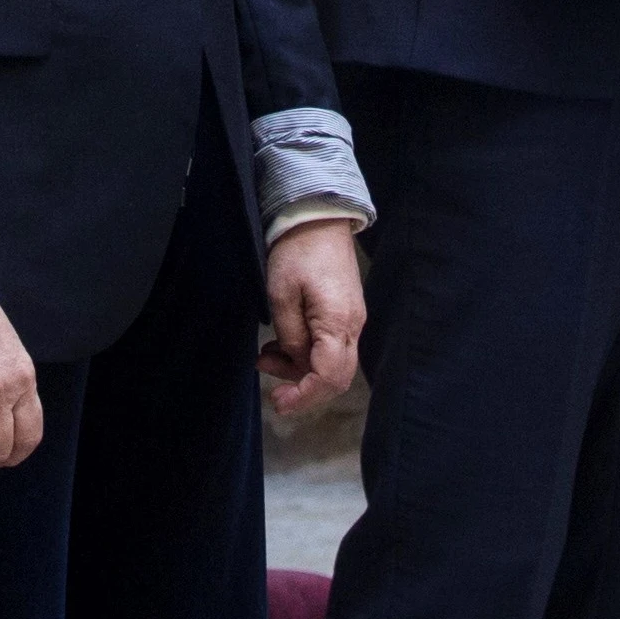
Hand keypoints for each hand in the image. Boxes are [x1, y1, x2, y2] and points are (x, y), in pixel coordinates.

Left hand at [260, 220, 365, 415]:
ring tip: (266, 357)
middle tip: (271, 388)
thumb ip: (290, 336)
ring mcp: (352, 319)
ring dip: (300, 369)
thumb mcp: (281, 295)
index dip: (304, 397)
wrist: (318, 216)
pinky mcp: (346, 312)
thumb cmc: (297, 251)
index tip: (278, 402)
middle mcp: (353, 326)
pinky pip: (331, 346)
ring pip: (333, 363)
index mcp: (338, 323)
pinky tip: (281, 344)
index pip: (329, 378)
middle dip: (302, 387)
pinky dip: (306, 353)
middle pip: (336, 377)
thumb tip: (297, 363)